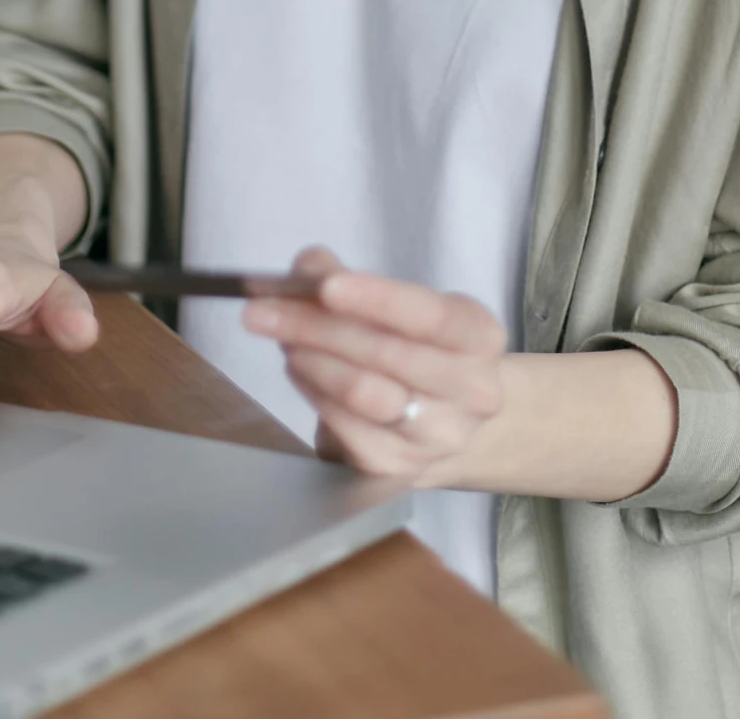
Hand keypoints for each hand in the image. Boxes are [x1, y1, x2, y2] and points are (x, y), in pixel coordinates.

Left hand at [243, 245, 506, 484]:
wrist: (445, 421)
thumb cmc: (416, 347)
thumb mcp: (398, 303)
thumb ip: (346, 279)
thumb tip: (303, 269)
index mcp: (479, 336)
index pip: (428, 315)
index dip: (375, 298)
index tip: (323, 286)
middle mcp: (472, 392)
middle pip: (385, 353)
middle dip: (315, 326)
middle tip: (260, 308)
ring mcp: (437, 437)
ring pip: (363, 393)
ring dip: (310, 359)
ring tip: (281, 337)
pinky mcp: (399, 470)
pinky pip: (345, 428)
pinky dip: (313, 392)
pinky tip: (299, 369)